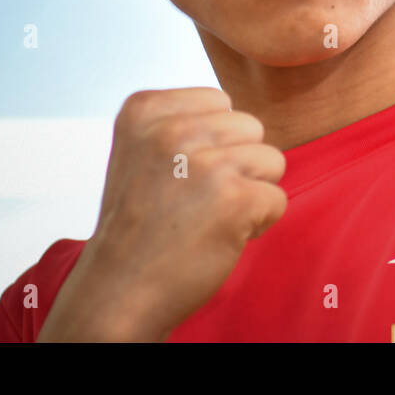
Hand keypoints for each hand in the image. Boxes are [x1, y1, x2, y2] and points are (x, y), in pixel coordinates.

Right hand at [37, 88, 286, 340]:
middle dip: (236, 165)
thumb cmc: (138, 224)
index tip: (176, 176)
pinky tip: (219, 237)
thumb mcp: (141, 151)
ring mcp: (205, 164)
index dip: (211, 143)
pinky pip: (278, 199)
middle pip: (250, 127)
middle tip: (194, 201)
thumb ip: (185, 122)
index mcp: (144, 109)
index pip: (219, 102)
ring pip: (271, 160)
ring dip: (250, 192)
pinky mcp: (234, 199)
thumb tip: (241, 116)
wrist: (117, 292)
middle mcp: (173, 130)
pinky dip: (259, 222)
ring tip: (208, 217)